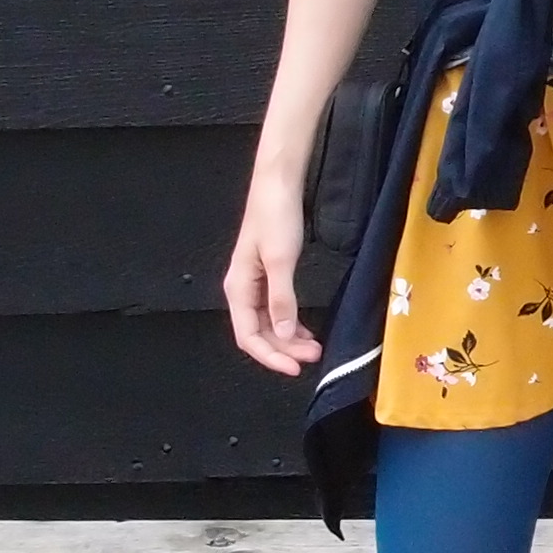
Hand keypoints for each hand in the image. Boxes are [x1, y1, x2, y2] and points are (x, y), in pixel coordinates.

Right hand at [224, 169, 320, 373]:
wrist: (278, 185)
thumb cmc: (275, 216)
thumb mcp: (281, 260)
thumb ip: (281, 299)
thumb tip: (284, 334)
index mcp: (238, 288)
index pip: (248, 336)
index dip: (270, 356)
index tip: (295, 367)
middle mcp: (243, 290)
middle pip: (259, 334)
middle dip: (284, 350)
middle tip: (313, 357)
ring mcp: (256, 284)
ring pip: (269, 324)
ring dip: (289, 339)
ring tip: (314, 348)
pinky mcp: (269, 276)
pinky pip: (277, 310)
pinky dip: (291, 323)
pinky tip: (305, 331)